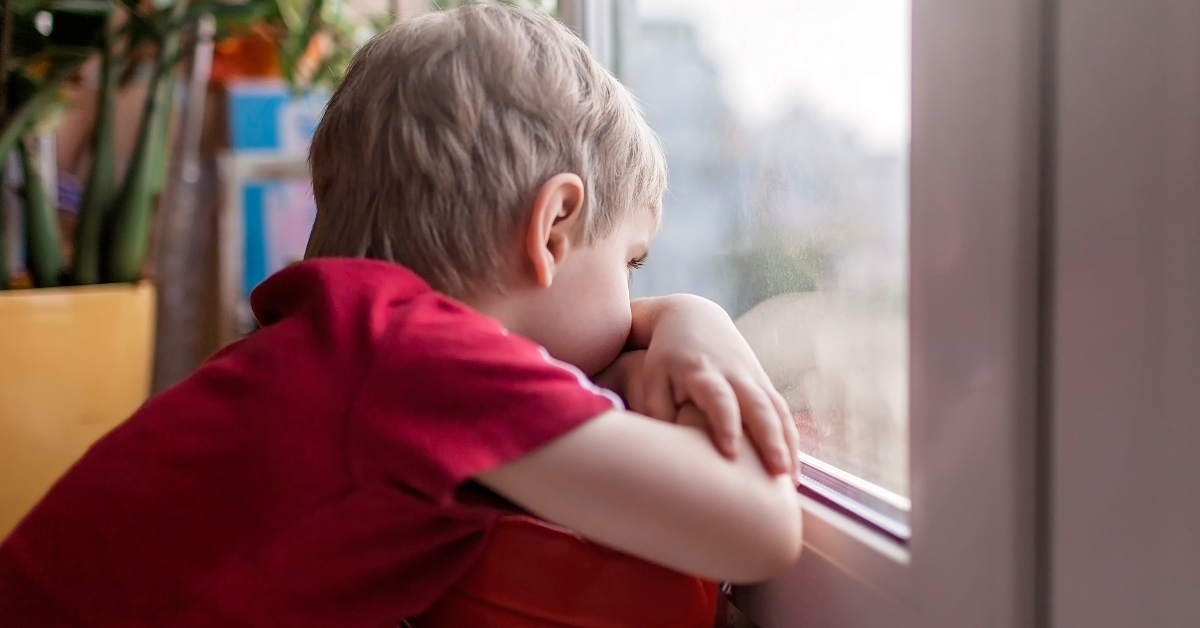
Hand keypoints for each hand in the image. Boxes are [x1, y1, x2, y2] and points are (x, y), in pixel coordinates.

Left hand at [627, 295, 799, 480]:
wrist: (693, 317)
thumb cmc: (667, 356)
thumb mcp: (653, 377)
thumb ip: (657, 410)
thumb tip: (666, 449)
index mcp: (704, 372)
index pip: (719, 399)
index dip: (726, 424)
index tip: (730, 453)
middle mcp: (735, 374)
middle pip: (758, 407)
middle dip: (770, 440)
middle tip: (777, 474)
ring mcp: (754, 378)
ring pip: (777, 411)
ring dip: (787, 445)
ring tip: (790, 483)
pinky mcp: (764, 383)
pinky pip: (782, 413)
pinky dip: (790, 440)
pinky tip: (791, 471)